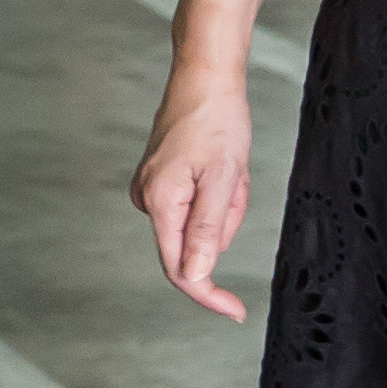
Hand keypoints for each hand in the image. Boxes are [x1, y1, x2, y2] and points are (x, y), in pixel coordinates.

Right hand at [132, 68, 252, 316]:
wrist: (205, 77)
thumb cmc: (217, 120)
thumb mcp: (225, 178)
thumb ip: (209, 230)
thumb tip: (196, 277)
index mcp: (160, 201)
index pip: (180, 269)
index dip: (209, 294)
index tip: (236, 311)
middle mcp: (147, 199)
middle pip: (196, 243)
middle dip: (226, 221)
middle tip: (239, 183)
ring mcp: (152, 189)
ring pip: (200, 225)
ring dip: (225, 204)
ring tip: (231, 167)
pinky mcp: (161, 181)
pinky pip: (196, 206)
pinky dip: (217, 193)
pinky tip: (221, 164)